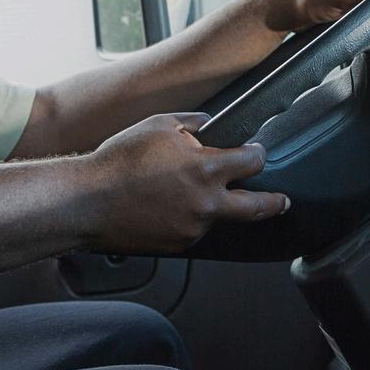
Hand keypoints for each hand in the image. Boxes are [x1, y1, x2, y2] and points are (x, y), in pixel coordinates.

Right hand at [80, 113, 288, 252]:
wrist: (87, 201)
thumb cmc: (118, 161)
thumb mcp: (157, 125)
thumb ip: (191, 124)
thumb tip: (208, 124)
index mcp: (207, 169)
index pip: (252, 163)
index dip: (258, 155)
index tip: (257, 154)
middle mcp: (206, 203)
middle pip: (258, 207)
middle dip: (275, 203)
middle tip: (282, 201)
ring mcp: (193, 228)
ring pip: (218, 217)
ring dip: (213, 206)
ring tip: (184, 193)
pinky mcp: (178, 245)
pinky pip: (194, 230)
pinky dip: (189, 219)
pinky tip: (167, 207)